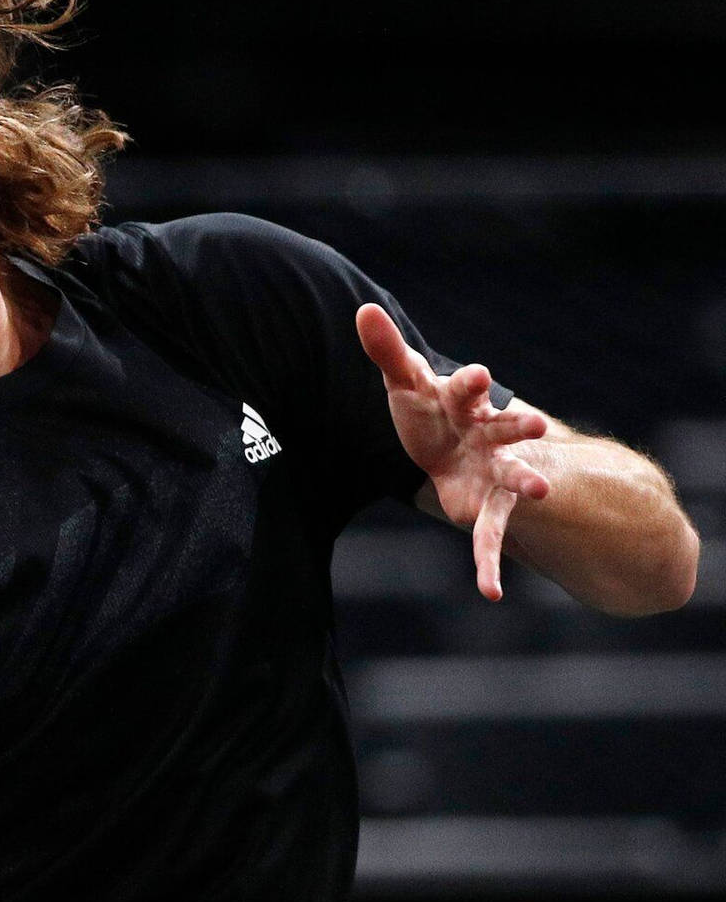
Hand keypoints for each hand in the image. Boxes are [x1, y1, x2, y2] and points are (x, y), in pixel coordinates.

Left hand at [355, 303, 550, 600]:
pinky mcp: (488, 506)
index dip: (471, 383)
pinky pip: (492, 538)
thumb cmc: (431, 411)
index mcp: (467, 403)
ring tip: (541, 492)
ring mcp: (496, 472)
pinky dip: (489, 564)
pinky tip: (490, 592)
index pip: (469, 388)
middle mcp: (490, 435)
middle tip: (534, 424)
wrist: (454, 449)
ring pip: (514, 477)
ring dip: (526, 483)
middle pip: (506, 429)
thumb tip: (362, 309)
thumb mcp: (404, 384)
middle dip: (519, 426)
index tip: (477, 375)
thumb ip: (387, 350)